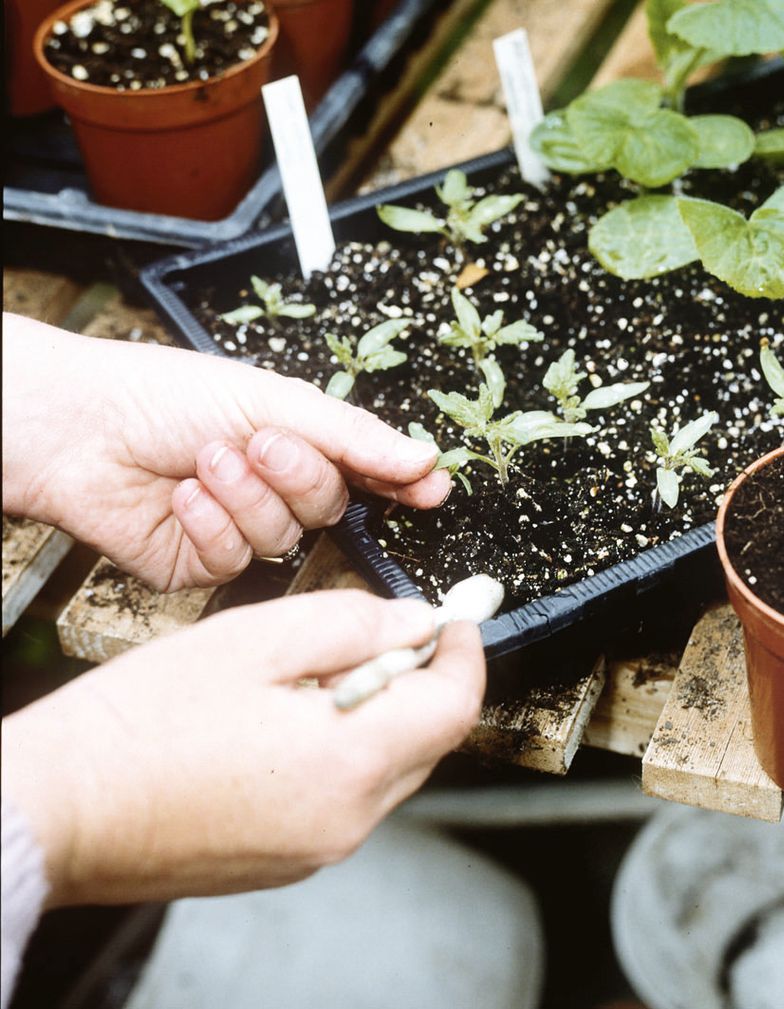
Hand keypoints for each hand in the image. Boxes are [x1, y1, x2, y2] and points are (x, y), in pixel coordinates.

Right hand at [0, 590, 484, 906]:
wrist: (59, 806)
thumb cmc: (140, 725)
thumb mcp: (256, 639)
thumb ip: (354, 625)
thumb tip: (415, 624)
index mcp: (348, 763)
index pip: (455, 707)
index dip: (465, 653)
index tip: (457, 619)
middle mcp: (346, 820)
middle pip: (428, 740)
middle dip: (416, 681)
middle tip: (370, 636)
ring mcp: (318, 848)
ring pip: (387, 768)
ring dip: (374, 716)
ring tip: (301, 682)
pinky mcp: (288, 860)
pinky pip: (345, 796)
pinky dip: (339, 753)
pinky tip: (278, 725)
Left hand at [2, 314, 449, 589]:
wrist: (77, 427)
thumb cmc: (164, 394)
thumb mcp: (272, 399)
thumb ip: (354, 436)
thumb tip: (424, 457)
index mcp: (298, 444)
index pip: (368, 474)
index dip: (401, 484)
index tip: (431, 490)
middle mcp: (274, 491)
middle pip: (328, 507)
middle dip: (297, 476)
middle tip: (261, 443)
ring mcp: (239, 531)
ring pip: (282, 537)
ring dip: (244, 496)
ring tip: (205, 460)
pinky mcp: (200, 566)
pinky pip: (234, 560)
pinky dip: (210, 524)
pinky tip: (182, 495)